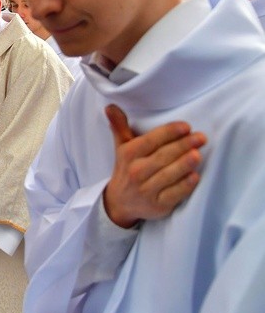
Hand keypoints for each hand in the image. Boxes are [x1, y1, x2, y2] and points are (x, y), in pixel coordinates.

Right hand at [103, 104, 205, 227]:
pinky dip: (184, 185)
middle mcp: (136, 172)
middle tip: (200, 137)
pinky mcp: (157, 205)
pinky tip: (194, 176)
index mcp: (128, 154)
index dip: (169, 133)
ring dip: (184, 164)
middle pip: (162, 156)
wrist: (119, 202)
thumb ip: (120, 126)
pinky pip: (174, 194)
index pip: (151, 141)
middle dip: (183, 146)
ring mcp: (146, 190)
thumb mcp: (122, 147)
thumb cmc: (126, 169)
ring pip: (168, 175)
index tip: (186, 127)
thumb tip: (111, 106)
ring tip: (198, 154)